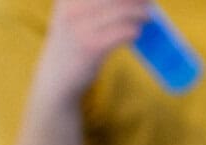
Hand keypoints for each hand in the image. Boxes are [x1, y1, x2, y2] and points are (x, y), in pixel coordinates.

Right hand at [34, 0, 150, 107]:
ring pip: (122, 11)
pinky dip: (134, 30)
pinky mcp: (92, 47)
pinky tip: (135, 32)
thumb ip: (98, 3)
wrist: (57, 75)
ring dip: (140, 12)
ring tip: (147, 15)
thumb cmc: (73, 41)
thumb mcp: (75, 12)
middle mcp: (71, 7)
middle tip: (148, 2)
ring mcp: (80, 27)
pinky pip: (124, 32)